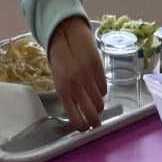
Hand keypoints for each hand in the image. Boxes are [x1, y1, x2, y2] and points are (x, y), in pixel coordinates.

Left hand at [48, 16, 106, 131]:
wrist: (65, 32)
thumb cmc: (59, 59)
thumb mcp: (58, 80)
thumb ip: (68, 96)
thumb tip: (79, 113)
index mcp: (63, 90)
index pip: (76, 118)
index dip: (83, 128)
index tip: (85, 128)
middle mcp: (76, 85)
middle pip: (93, 114)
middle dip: (95, 122)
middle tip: (95, 123)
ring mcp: (88, 76)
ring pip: (100, 102)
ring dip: (98, 106)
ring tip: (93, 101)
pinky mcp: (98, 68)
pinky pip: (104, 88)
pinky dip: (101, 91)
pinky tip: (96, 86)